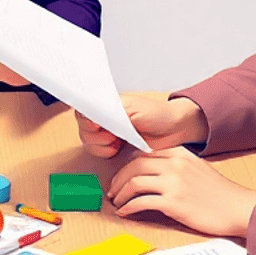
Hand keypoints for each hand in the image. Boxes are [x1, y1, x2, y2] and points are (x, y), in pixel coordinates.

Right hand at [77, 95, 208, 158]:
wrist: (173, 130)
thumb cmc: (156, 114)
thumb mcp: (132, 109)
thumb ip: (110, 112)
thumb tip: (92, 116)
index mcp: (105, 102)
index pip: (81, 109)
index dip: (86, 120)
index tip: (97, 125)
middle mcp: (102, 116)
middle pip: (82, 127)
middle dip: (95, 135)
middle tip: (112, 134)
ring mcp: (106, 131)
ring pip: (87, 141)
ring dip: (101, 144)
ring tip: (118, 140)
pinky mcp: (111, 145)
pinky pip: (97, 151)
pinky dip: (105, 152)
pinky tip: (118, 147)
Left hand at [106, 146, 255, 236]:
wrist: (238, 208)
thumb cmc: (220, 193)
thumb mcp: (198, 169)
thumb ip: (177, 165)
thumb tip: (154, 171)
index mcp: (180, 154)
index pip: (144, 153)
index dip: (127, 165)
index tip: (121, 176)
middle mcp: (175, 164)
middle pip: (134, 166)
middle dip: (119, 179)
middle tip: (113, 190)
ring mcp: (174, 182)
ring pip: (134, 182)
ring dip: (121, 193)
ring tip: (117, 202)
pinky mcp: (173, 202)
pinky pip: (141, 202)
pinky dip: (129, 207)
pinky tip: (125, 212)